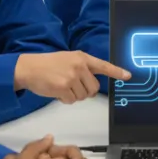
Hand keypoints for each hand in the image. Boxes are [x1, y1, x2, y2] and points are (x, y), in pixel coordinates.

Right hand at [14, 51, 131, 102]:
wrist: (29, 67)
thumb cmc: (48, 65)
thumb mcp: (68, 59)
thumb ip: (82, 68)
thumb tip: (92, 86)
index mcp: (82, 58)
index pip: (103, 65)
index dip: (116, 72)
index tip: (128, 76)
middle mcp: (79, 66)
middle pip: (93, 88)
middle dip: (85, 91)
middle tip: (72, 86)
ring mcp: (71, 77)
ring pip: (83, 96)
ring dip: (73, 95)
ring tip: (61, 85)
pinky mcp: (63, 87)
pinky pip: (71, 101)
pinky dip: (64, 99)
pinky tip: (56, 91)